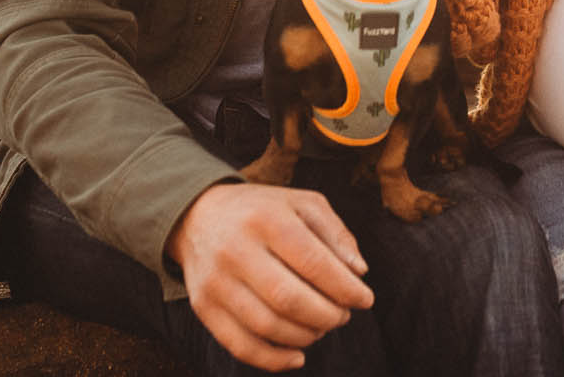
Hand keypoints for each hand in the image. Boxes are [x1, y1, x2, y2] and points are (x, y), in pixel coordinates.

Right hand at [168, 182, 374, 370]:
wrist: (198, 216)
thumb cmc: (263, 211)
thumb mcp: (302, 204)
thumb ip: (336, 234)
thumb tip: (359, 272)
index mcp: (266, 219)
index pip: (313, 262)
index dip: (345, 288)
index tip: (365, 299)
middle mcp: (236, 250)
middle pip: (290, 299)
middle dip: (328, 316)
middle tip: (344, 316)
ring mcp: (216, 282)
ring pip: (268, 326)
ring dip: (306, 336)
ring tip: (322, 327)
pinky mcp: (204, 307)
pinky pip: (241, 346)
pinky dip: (274, 359)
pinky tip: (298, 355)